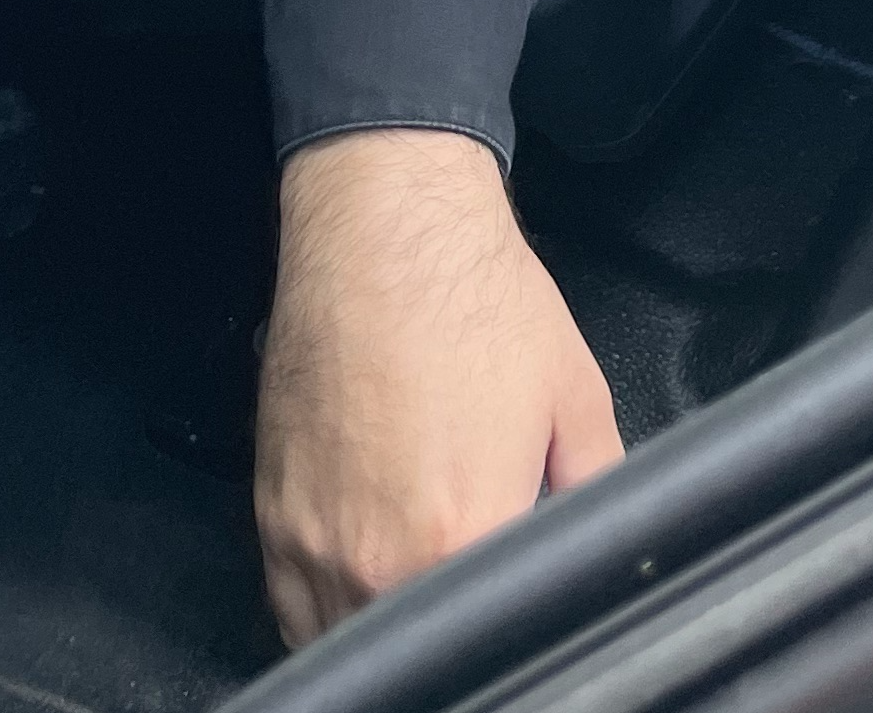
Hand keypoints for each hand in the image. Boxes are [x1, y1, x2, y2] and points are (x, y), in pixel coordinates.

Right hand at [255, 130, 622, 648]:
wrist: (387, 232)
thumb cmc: (476, 299)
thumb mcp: (577, 395)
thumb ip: (595, 487)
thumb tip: (601, 533)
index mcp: (464, 535)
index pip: (489, 629)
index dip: (509, 612)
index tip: (512, 586)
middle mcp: (378, 559)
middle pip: (415, 641)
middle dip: (450, 616)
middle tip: (471, 575)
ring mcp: (314, 545)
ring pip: (347, 639)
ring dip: (386, 624)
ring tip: (422, 577)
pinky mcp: (272, 519)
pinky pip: (294, 608)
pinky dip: (329, 608)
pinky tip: (367, 573)